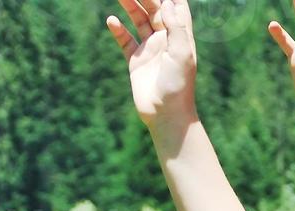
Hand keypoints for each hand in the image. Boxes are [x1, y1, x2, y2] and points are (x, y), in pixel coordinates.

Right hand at [106, 0, 196, 131]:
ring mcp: (150, 50)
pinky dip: (118, 30)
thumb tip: (168, 3)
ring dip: (129, 6)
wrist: (166, 114)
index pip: (176, 7)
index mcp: (180, 37)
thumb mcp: (182, 54)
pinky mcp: (136, 61)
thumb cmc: (179, 86)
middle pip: (154, 10)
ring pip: (138, 20)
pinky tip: (111, 20)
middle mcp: (165, 40)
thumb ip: (176, 27)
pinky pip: (125, 41)